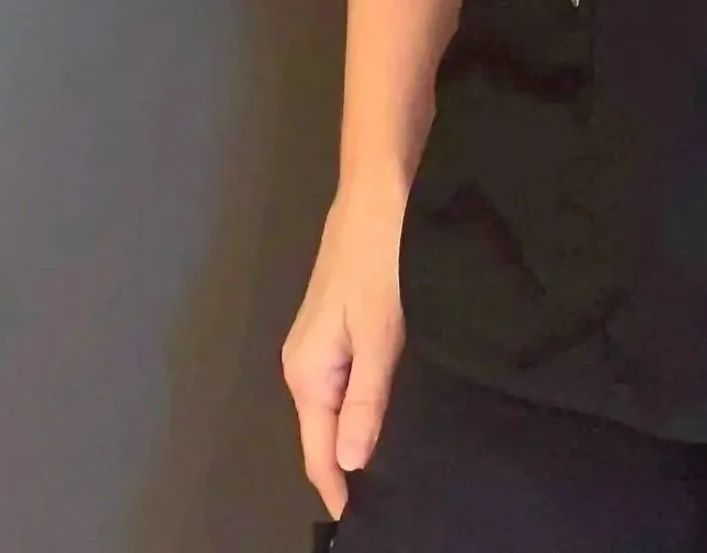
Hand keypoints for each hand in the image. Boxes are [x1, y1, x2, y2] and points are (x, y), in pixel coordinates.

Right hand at [281, 184, 407, 522]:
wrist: (382, 187)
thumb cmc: (382, 258)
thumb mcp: (380, 332)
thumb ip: (367, 399)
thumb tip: (350, 464)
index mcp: (307, 371)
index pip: (316, 449)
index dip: (337, 486)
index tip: (361, 519)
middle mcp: (306, 360)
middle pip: (324, 429)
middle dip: (350, 463)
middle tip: (391, 495)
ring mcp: (324, 338)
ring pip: (340, 402)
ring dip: (362, 430)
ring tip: (399, 464)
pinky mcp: (344, 318)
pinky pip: (352, 376)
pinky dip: (368, 397)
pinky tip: (396, 406)